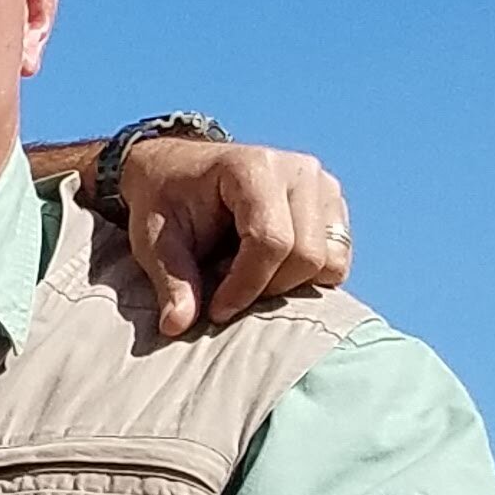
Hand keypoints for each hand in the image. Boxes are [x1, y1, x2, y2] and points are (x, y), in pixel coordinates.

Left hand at [119, 137, 351, 335]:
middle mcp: (299, 171)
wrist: (178, 169)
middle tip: (227, 290)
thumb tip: (176, 326)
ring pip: (330, 262)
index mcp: (253, 168)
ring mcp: (323, 186)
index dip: (246, 285)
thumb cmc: (165, 201)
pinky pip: (338, 260)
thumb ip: (171, 281)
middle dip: (267, 288)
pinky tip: (268, 268)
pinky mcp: (332, 206)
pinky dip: (307, 278)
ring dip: (289, 284)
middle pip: (306, 256)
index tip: (216, 311)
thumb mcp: (156, 240)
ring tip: (247, 275)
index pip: (271, 241)